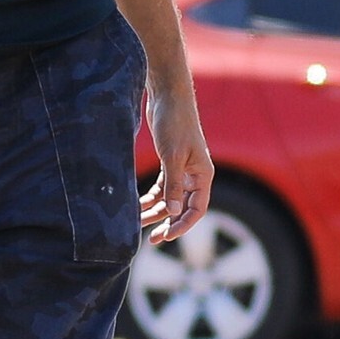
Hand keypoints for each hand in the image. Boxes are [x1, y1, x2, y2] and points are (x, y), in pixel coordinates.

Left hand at [139, 83, 212, 245]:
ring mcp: (182, 169)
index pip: (197, 209)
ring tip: (137, 223)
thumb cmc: (174, 124)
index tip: (166, 236)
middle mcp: (195, 175)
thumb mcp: (172, 156)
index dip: (183, 225)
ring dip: (156, 211)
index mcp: (203, 175)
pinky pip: (162, 187)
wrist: (168, 98)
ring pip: (170, 198)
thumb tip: (173, 211)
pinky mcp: (169, 162)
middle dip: (167, 223)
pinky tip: (137, 205)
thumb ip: (173, 184)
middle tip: (151, 240)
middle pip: (183, 207)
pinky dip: (151, 197)